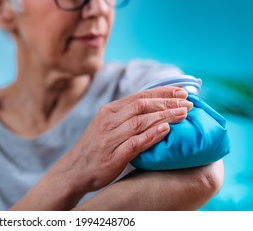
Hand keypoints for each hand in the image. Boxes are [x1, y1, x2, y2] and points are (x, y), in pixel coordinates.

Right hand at [63, 86, 193, 192]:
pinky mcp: (112, 156)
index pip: (139, 96)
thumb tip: (154, 110)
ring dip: (164, 116)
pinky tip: (166, 130)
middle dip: (167, 102)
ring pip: (140, 121)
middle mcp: (108, 121)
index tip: (182, 92)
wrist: (74, 170)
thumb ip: (126, 117)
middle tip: (189, 103)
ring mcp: (110, 138)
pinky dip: (151, 135)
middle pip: (142, 105)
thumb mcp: (107, 126)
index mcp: (108, 111)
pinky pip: (135, 143)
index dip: (162, 92)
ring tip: (184, 114)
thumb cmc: (95, 148)